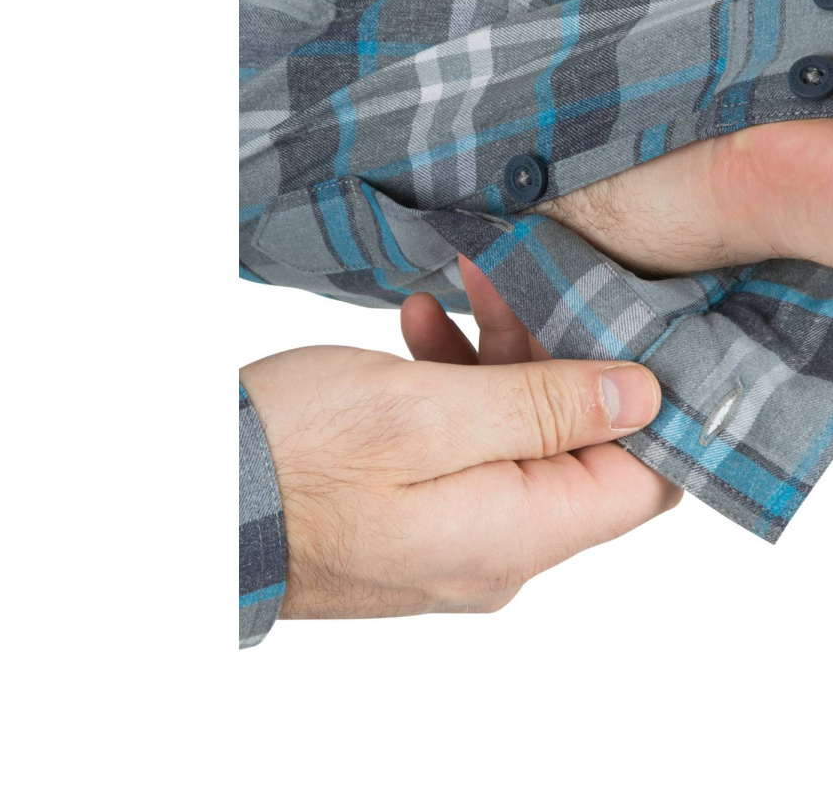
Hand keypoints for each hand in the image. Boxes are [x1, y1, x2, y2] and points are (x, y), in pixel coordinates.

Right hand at [239, 259, 678, 618]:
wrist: (180, 503)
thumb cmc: (293, 457)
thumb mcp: (429, 412)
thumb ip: (546, 406)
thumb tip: (646, 398)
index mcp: (520, 536)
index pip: (645, 481)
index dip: (652, 400)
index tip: (629, 322)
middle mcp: (499, 553)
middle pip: (580, 449)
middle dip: (559, 354)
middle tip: (519, 278)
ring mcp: (454, 541)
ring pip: (519, 438)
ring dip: (499, 358)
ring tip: (460, 288)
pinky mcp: (413, 520)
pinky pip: (464, 452)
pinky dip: (453, 387)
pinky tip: (416, 329)